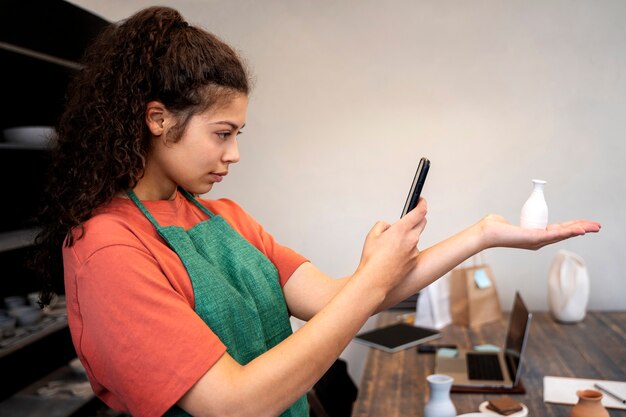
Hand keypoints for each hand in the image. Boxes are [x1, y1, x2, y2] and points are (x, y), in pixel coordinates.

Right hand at [356, 198, 427, 289]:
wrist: (375, 280)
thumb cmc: (372, 260)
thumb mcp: (372, 235)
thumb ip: (382, 225)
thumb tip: (389, 226)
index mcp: (401, 230)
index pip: (419, 212)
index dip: (422, 203)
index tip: (421, 200)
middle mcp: (411, 240)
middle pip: (422, 223)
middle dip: (418, 218)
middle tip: (410, 218)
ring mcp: (414, 252)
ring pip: (415, 238)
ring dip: (408, 237)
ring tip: (392, 245)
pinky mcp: (414, 262)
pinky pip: (412, 251)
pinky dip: (406, 250)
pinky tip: (394, 256)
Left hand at [479, 214, 600, 250]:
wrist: (486, 232)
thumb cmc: (494, 227)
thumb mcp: (508, 223)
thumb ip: (510, 222)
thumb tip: (506, 221)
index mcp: (536, 236)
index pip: (559, 230)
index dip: (573, 226)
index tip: (585, 223)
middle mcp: (539, 241)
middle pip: (566, 232)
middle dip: (583, 228)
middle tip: (597, 226)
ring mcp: (538, 240)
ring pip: (564, 233)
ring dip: (580, 230)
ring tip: (594, 227)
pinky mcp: (534, 238)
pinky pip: (555, 234)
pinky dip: (569, 232)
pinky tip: (580, 230)